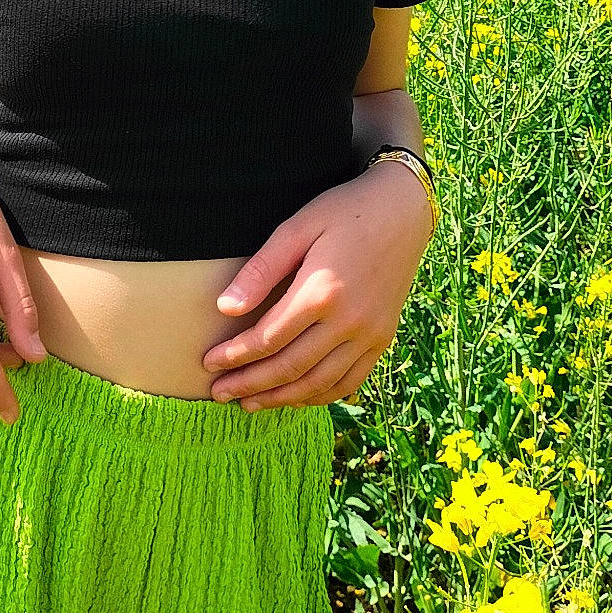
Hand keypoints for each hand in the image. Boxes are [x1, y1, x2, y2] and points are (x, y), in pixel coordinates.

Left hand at [200, 164, 435, 409]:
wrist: (403, 209)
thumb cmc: (344, 211)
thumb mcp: (297, 228)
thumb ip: (261, 270)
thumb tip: (224, 308)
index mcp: (322, 292)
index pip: (268, 338)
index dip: (235, 356)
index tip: (209, 363)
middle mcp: (349, 321)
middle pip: (290, 367)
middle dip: (250, 384)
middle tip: (219, 393)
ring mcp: (371, 334)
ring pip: (319, 383)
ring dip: (281, 398)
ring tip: (249, 403)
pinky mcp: (383, 338)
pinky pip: (350, 381)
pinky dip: (320, 395)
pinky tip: (296, 398)